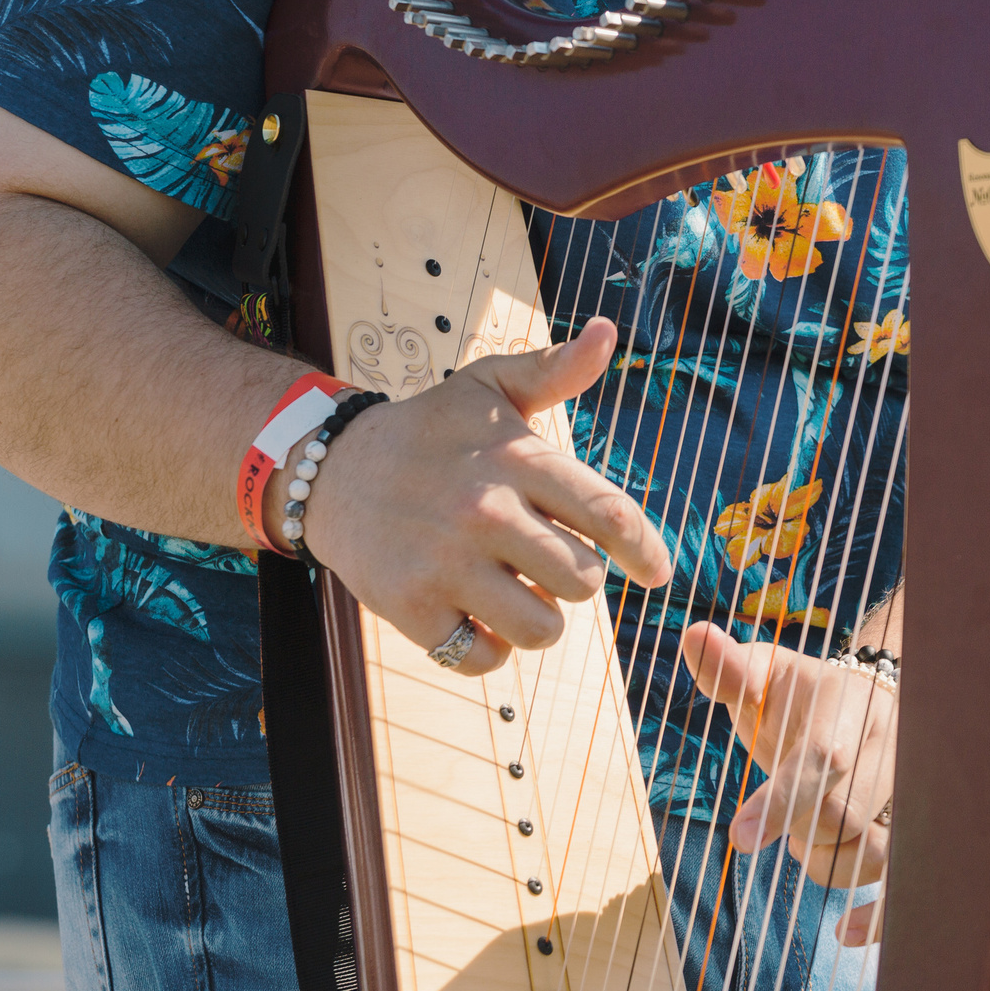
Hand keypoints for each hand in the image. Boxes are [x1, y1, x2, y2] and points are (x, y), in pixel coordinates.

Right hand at [299, 316, 672, 675]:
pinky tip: (477, 616)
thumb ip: (554, 369)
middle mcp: (486, 511)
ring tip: (518, 592)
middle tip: (553, 565)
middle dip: (580, 579)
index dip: (645, 550)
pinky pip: (485, 658)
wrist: (333, 469)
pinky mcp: (410, 607)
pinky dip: (490, 647)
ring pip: (543, 628)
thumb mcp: (489, 389)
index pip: (610, 514)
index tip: (656, 570)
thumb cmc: (430, 431)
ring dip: (541, 618)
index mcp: (517, 459)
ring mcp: (446, 563)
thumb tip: (608, 332)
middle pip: (585, 580)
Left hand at [682, 621, 895, 945]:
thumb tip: (693, 634)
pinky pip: (909, 887)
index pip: (822, 760)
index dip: (780, 801)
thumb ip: (731, 669)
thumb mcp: (768, 676)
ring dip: (823, 864)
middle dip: (799, 829)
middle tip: (780, 821)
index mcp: (852, 710)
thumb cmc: (804, 698)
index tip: (738, 836)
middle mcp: (894, 752)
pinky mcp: (921, 835)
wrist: (872, 706)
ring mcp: (913, 797)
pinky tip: (842, 932)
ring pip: (873, 855)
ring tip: (804, 841)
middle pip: (846, 815)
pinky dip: (877, 917)